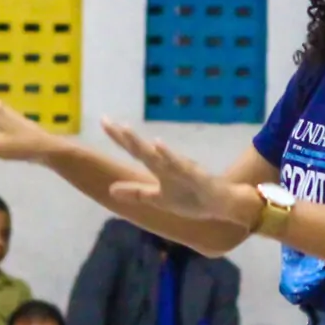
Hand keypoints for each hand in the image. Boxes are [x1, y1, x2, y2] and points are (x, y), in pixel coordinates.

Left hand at [99, 119, 249, 224]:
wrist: (221, 204)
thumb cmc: (191, 198)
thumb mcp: (158, 199)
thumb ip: (136, 193)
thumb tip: (110, 190)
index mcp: (158, 168)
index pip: (134, 150)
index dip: (118, 137)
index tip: (103, 121)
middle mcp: (166, 163)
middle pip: (141, 148)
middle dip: (123, 136)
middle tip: (104, 120)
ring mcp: (180, 168)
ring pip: (157, 154)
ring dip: (140, 143)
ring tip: (124, 130)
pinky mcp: (194, 175)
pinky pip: (179, 164)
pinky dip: (168, 155)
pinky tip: (157, 144)